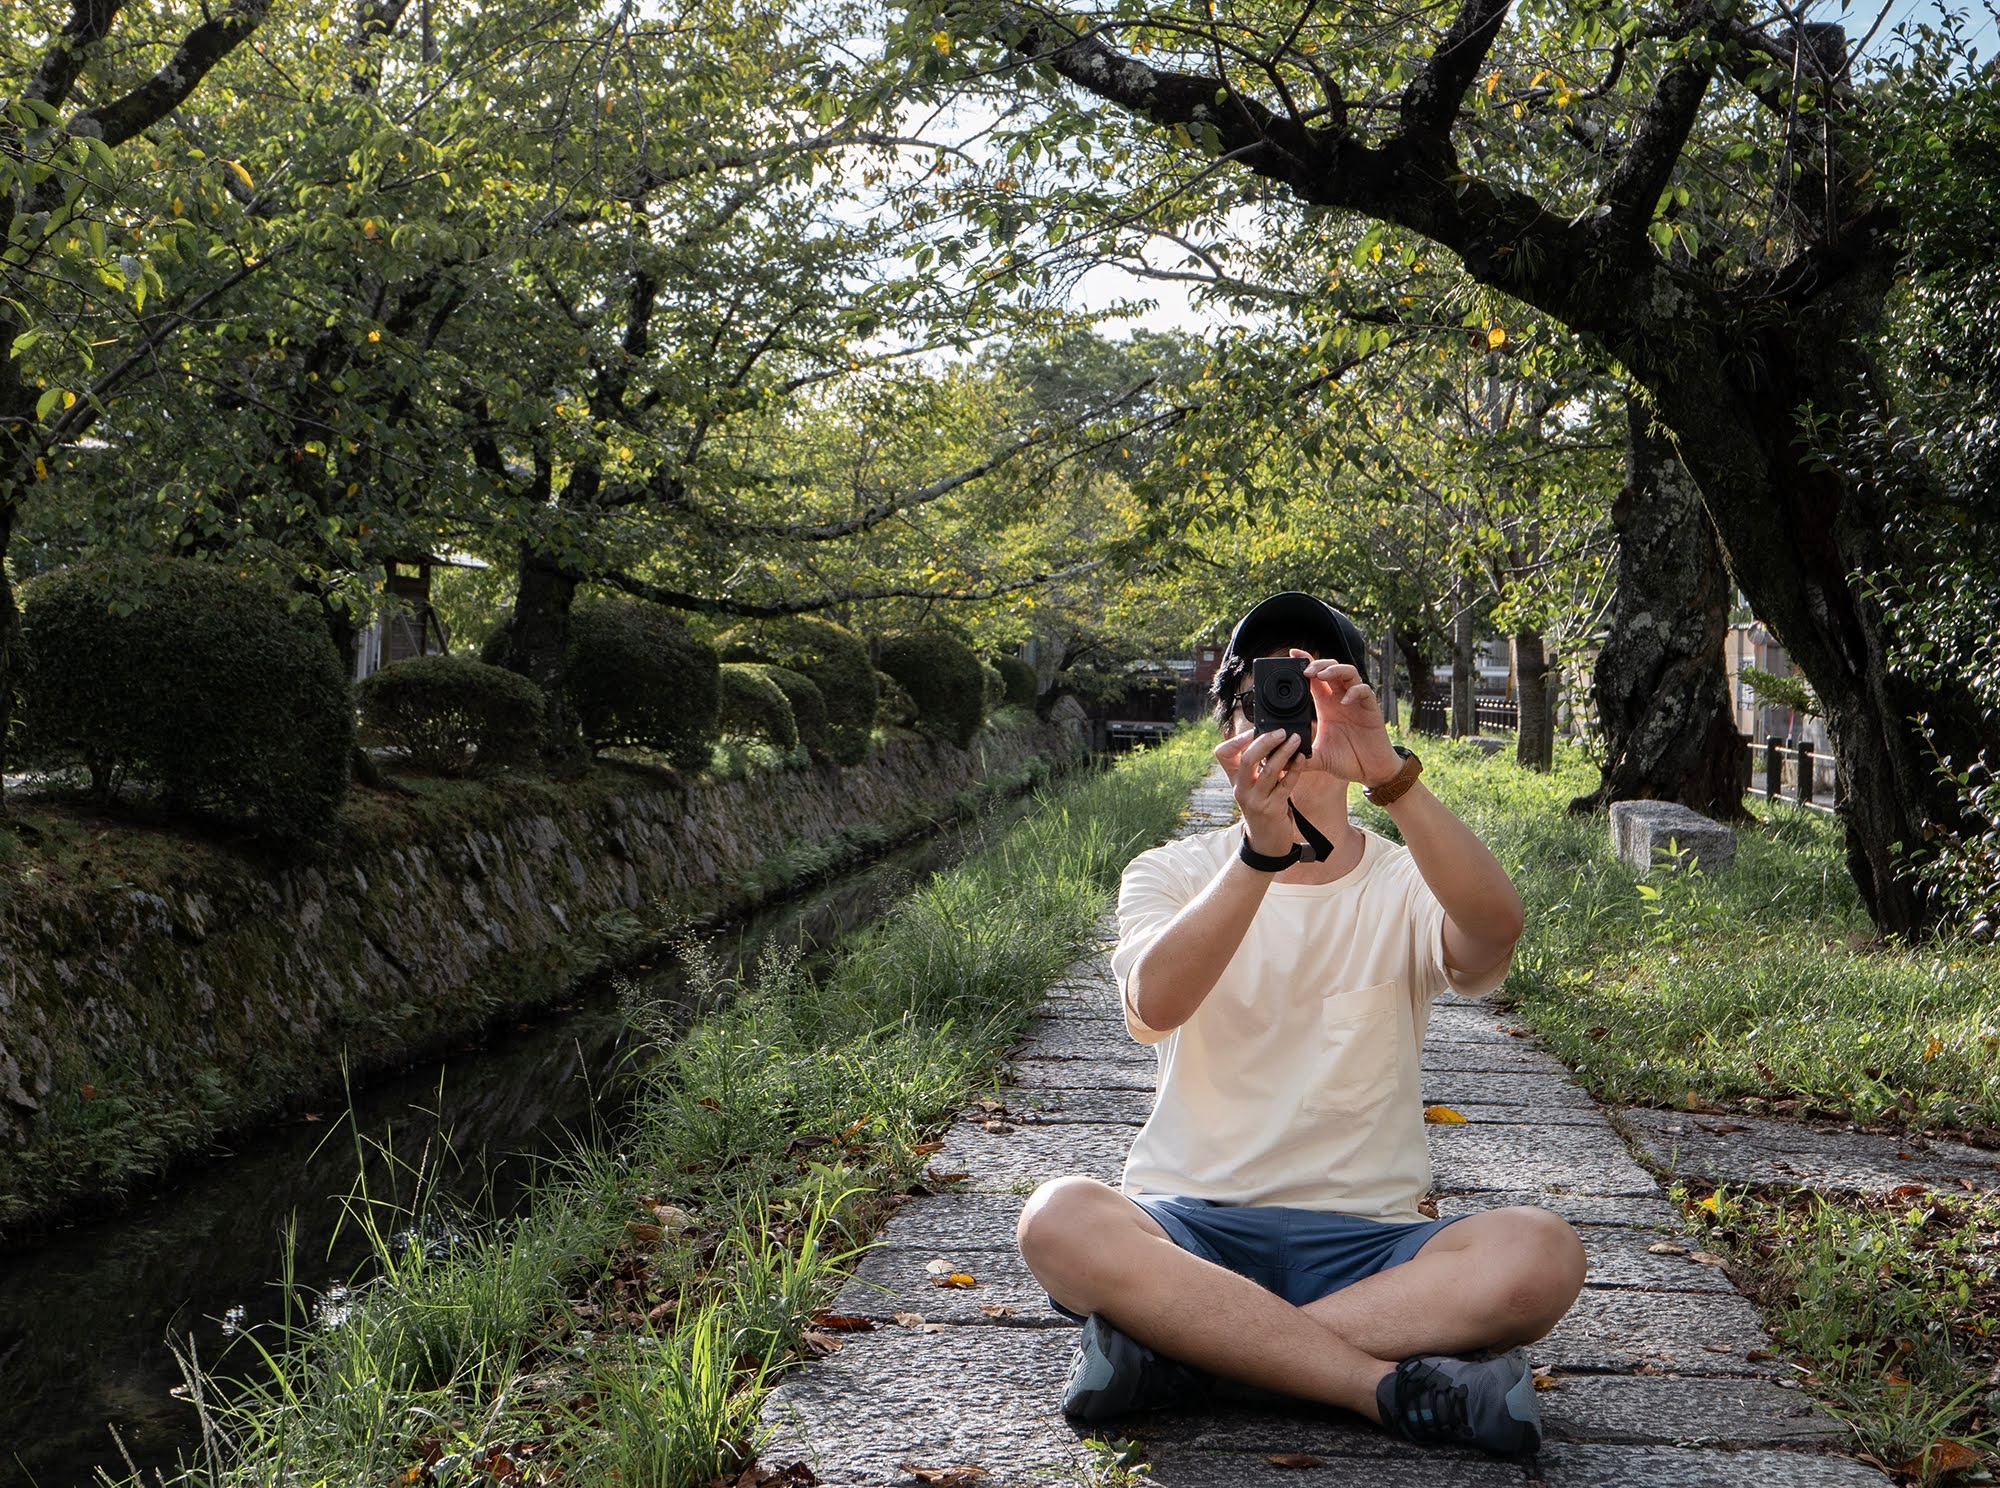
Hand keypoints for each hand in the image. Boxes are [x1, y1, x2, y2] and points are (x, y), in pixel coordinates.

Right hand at [1214, 723, 1304, 854]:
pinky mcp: (1272, 809)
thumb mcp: (1252, 788)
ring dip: (1284, 752)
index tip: (1254, 729)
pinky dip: (1295, 769)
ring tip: (1296, 739)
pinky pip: (1285, 785)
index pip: (1223, 754)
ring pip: (1269, 770)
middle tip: (1281, 732)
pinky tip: (1302, 759)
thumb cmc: (1263, 809)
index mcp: (1235, 781)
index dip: (1236, 739)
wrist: (1266, 843)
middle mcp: (1241, 789)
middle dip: (1265, 741)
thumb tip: (1270, 739)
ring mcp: (1256, 801)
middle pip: (1247, 758)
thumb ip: (1256, 767)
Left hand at [1294, 652, 1402, 786]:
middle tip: (1305, 670)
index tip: (1292, 655)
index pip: (1315, 677)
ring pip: (1348, 672)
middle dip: (1318, 664)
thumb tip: (1280, 763)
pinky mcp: (1370, 708)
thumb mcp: (1318, 758)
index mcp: (1326, 705)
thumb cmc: (1346, 760)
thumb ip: (1301, 756)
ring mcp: (1356, 702)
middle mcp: (1340, 699)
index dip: (1306, 663)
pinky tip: (1344, 701)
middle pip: (1331, 668)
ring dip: (1334, 670)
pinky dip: (1355, 692)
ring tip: (1321, 676)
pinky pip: (1365, 691)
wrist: (1370, 771)